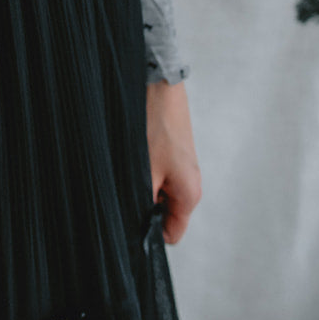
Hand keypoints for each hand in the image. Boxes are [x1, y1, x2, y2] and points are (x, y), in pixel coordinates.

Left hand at [145, 80, 201, 244]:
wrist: (160, 85)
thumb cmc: (156, 125)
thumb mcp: (145, 171)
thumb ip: (143, 202)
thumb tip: (135, 224)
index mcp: (189, 195)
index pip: (171, 233)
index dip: (150, 231)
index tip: (131, 217)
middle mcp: (190, 183)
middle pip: (164, 212)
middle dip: (144, 204)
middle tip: (128, 185)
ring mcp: (182, 168)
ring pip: (158, 191)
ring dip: (143, 185)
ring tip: (131, 166)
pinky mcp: (174, 154)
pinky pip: (158, 173)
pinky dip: (145, 170)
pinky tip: (136, 155)